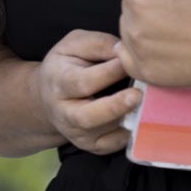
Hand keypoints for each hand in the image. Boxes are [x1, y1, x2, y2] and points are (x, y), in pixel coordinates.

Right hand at [34, 29, 139, 154]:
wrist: (47, 97)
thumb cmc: (66, 65)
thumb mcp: (74, 45)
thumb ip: (98, 44)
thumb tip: (124, 50)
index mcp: (59, 82)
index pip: (83, 82)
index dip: (108, 73)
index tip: (129, 62)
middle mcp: (64, 112)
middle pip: (86, 117)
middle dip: (114, 107)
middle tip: (138, 94)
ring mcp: (76, 132)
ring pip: (102, 132)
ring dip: (125, 117)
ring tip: (143, 102)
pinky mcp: (89, 145)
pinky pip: (110, 145)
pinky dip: (126, 135)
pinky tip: (137, 119)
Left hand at [115, 0, 190, 89]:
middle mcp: (132, 27)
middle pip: (127, 2)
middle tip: (179, 7)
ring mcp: (137, 54)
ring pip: (129, 27)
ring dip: (144, 23)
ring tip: (177, 28)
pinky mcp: (145, 73)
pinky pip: (128, 55)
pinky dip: (140, 49)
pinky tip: (165, 46)